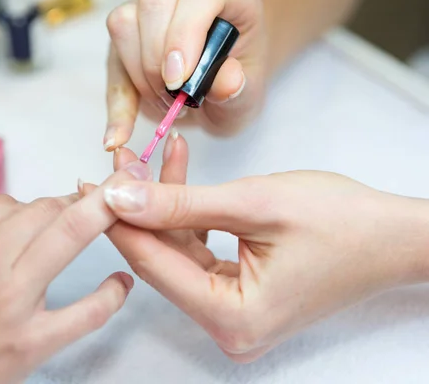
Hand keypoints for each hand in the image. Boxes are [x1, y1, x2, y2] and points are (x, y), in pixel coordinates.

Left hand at [98, 156, 428, 361]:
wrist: (393, 235)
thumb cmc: (342, 221)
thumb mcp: (253, 203)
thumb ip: (179, 203)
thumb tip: (118, 196)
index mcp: (233, 318)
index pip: (154, 264)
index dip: (118, 220)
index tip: (90, 184)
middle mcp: (229, 327)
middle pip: (162, 260)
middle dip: (142, 207)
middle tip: (121, 164)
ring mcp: (234, 313)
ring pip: (179, 253)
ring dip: (167, 205)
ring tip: (153, 157)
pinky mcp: (239, 294)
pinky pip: (200, 252)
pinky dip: (190, 216)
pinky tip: (182, 176)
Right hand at [104, 0, 266, 149]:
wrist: (219, 90)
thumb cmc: (237, 83)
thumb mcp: (247, 94)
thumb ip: (238, 88)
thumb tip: (228, 81)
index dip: (184, 35)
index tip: (179, 81)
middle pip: (152, 6)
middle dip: (157, 63)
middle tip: (178, 102)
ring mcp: (147, 13)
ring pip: (123, 26)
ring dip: (140, 78)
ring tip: (167, 105)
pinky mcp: (125, 39)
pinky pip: (111, 66)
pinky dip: (117, 104)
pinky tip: (119, 135)